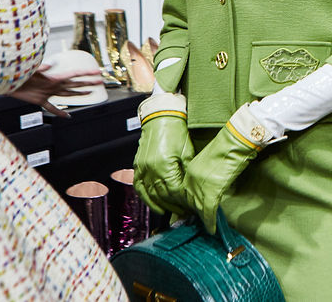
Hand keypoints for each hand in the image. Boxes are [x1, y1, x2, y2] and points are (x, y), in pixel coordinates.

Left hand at [9, 64, 102, 116]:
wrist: (7, 82)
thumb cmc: (19, 73)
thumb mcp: (31, 69)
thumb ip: (41, 68)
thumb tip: (49, 64)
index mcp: (54, 78)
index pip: (74, 74)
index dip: (87, 73)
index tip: (98, 71)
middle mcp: (53, 85)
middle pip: (75, 84)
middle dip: (88, 83)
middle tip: (100, 81)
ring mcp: (48, 92)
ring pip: (68, 94)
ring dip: (79, 93)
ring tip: (90, 92)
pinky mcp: (40, 100)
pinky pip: (52, 108)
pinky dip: (59, 112)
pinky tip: (67, 116)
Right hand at [133, 92, 193, 215]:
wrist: (162, 117)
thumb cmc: (177, 131)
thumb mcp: (188, 152)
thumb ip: (188, 172)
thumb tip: (193, 189)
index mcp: (164, 165)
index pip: (174, 192)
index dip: (183, 202)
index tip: (191, 208)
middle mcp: (150, 169)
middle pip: (162, 195)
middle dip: (174, 206)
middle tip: (185, 214)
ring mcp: (142, 168)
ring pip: (150, 194)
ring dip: (161, 205)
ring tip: (171, 213)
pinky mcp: (138, 166)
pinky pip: (139, 187)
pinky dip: (146, 198)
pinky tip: (154, 204)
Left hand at [183, 103, 271, 232]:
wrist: (236, 141)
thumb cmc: (230, 147)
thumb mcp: (213, 161)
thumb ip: (209, 175)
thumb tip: (214, 186)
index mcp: (191, 170)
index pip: (186, 192)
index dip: (190, 204)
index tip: (195, 211)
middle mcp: (191, 179)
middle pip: (189, 202)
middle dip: (195, 213)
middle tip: (201, 222)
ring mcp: (200, 186)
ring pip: (198, 209)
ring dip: (203, 219)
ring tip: (209, 227)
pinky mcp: (211, 191)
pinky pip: (208, 211)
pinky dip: (210, 222)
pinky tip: (213, 229)